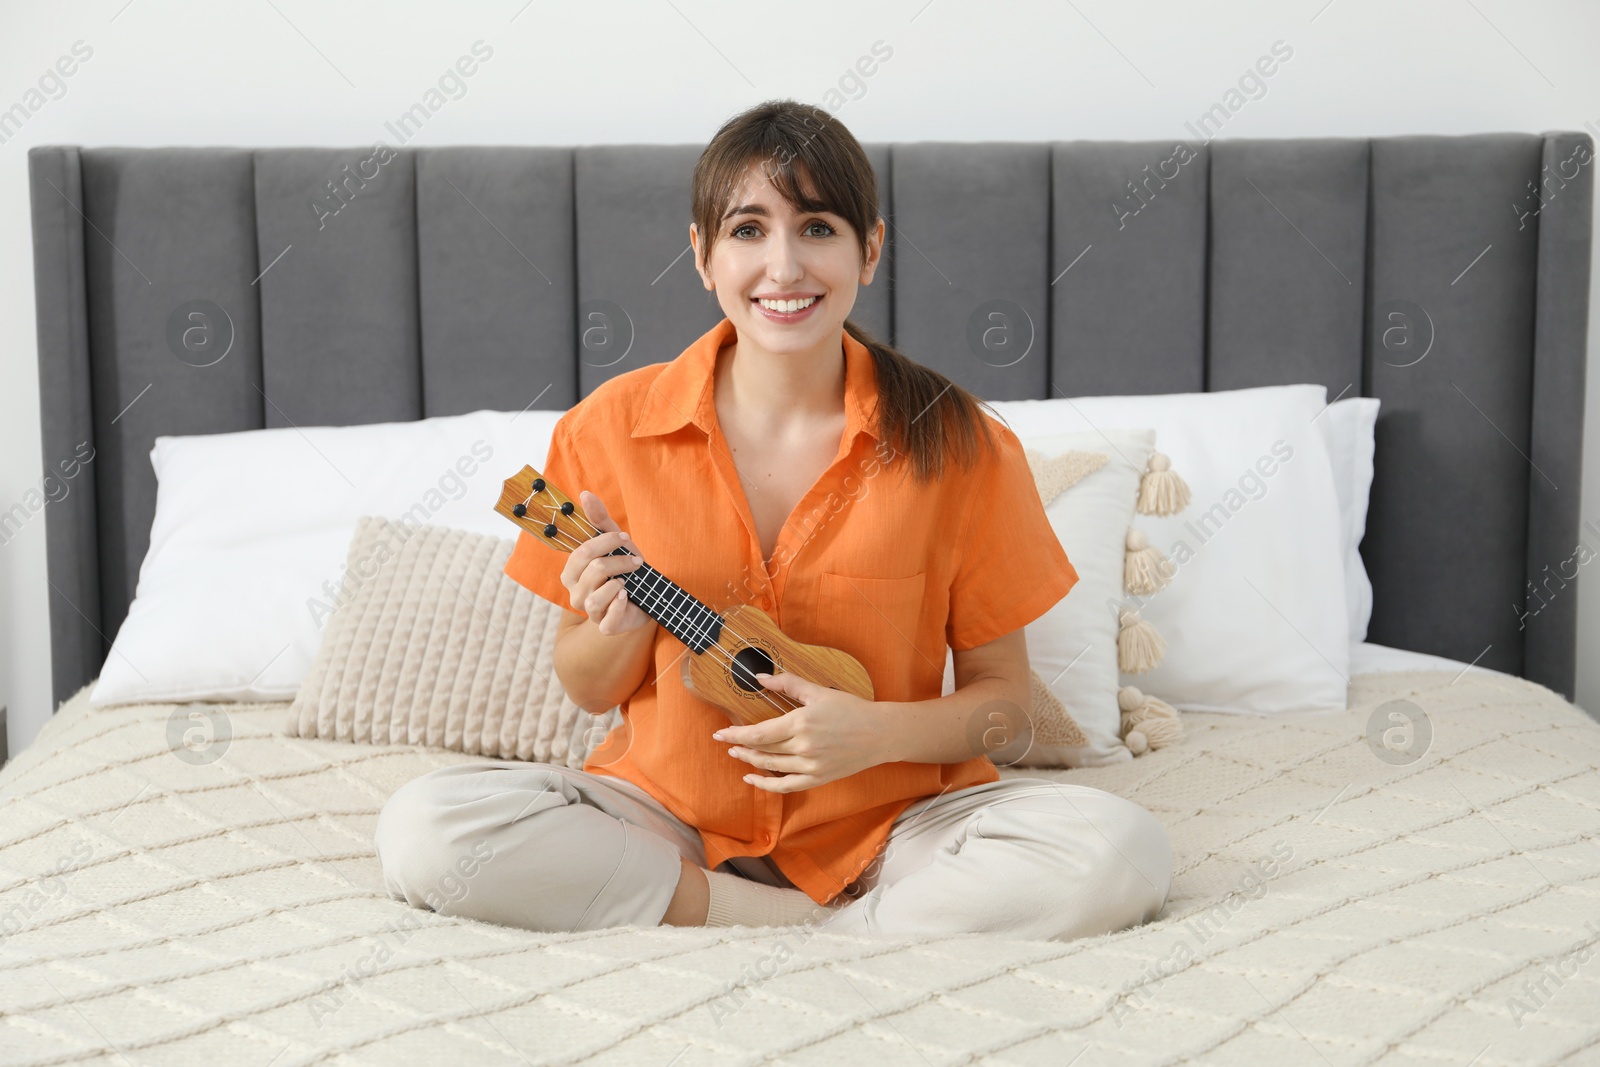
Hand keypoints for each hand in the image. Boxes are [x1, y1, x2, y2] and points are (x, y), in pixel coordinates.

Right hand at [559, 490, 650, 635]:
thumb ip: (599, 519)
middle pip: (592, 571)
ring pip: (595, 598)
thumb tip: (585, 494)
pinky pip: (606, 622)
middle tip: (636, 560)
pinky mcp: (605, 627)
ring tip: (629, 581)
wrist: (648, 595)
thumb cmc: (624, 567)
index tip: (625, 538)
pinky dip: (620, 607)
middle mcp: (575, 593)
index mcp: (571, 571)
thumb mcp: (614, 541)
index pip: (581, 552)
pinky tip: (628, 596)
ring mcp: (589, 612)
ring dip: (619, 583)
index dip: (605, 542)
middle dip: (619, 561)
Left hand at [710, 671, 888, 792]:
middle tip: (726, 742)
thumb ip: (788, 684)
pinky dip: (766, 785)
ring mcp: (811, 766)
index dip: (736, 734)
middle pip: (762, 750)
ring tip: (738, 754)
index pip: (759, 733)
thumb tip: (761, 677)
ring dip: (750, 762)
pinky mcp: (818, 778)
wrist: (880, 734)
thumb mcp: (819, 692)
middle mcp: (804, 747)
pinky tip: (753, 779)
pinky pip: (786, 786)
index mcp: (801, 723)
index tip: (720, 733)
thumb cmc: (852, 709)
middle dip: (740, 746)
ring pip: (771, 767)